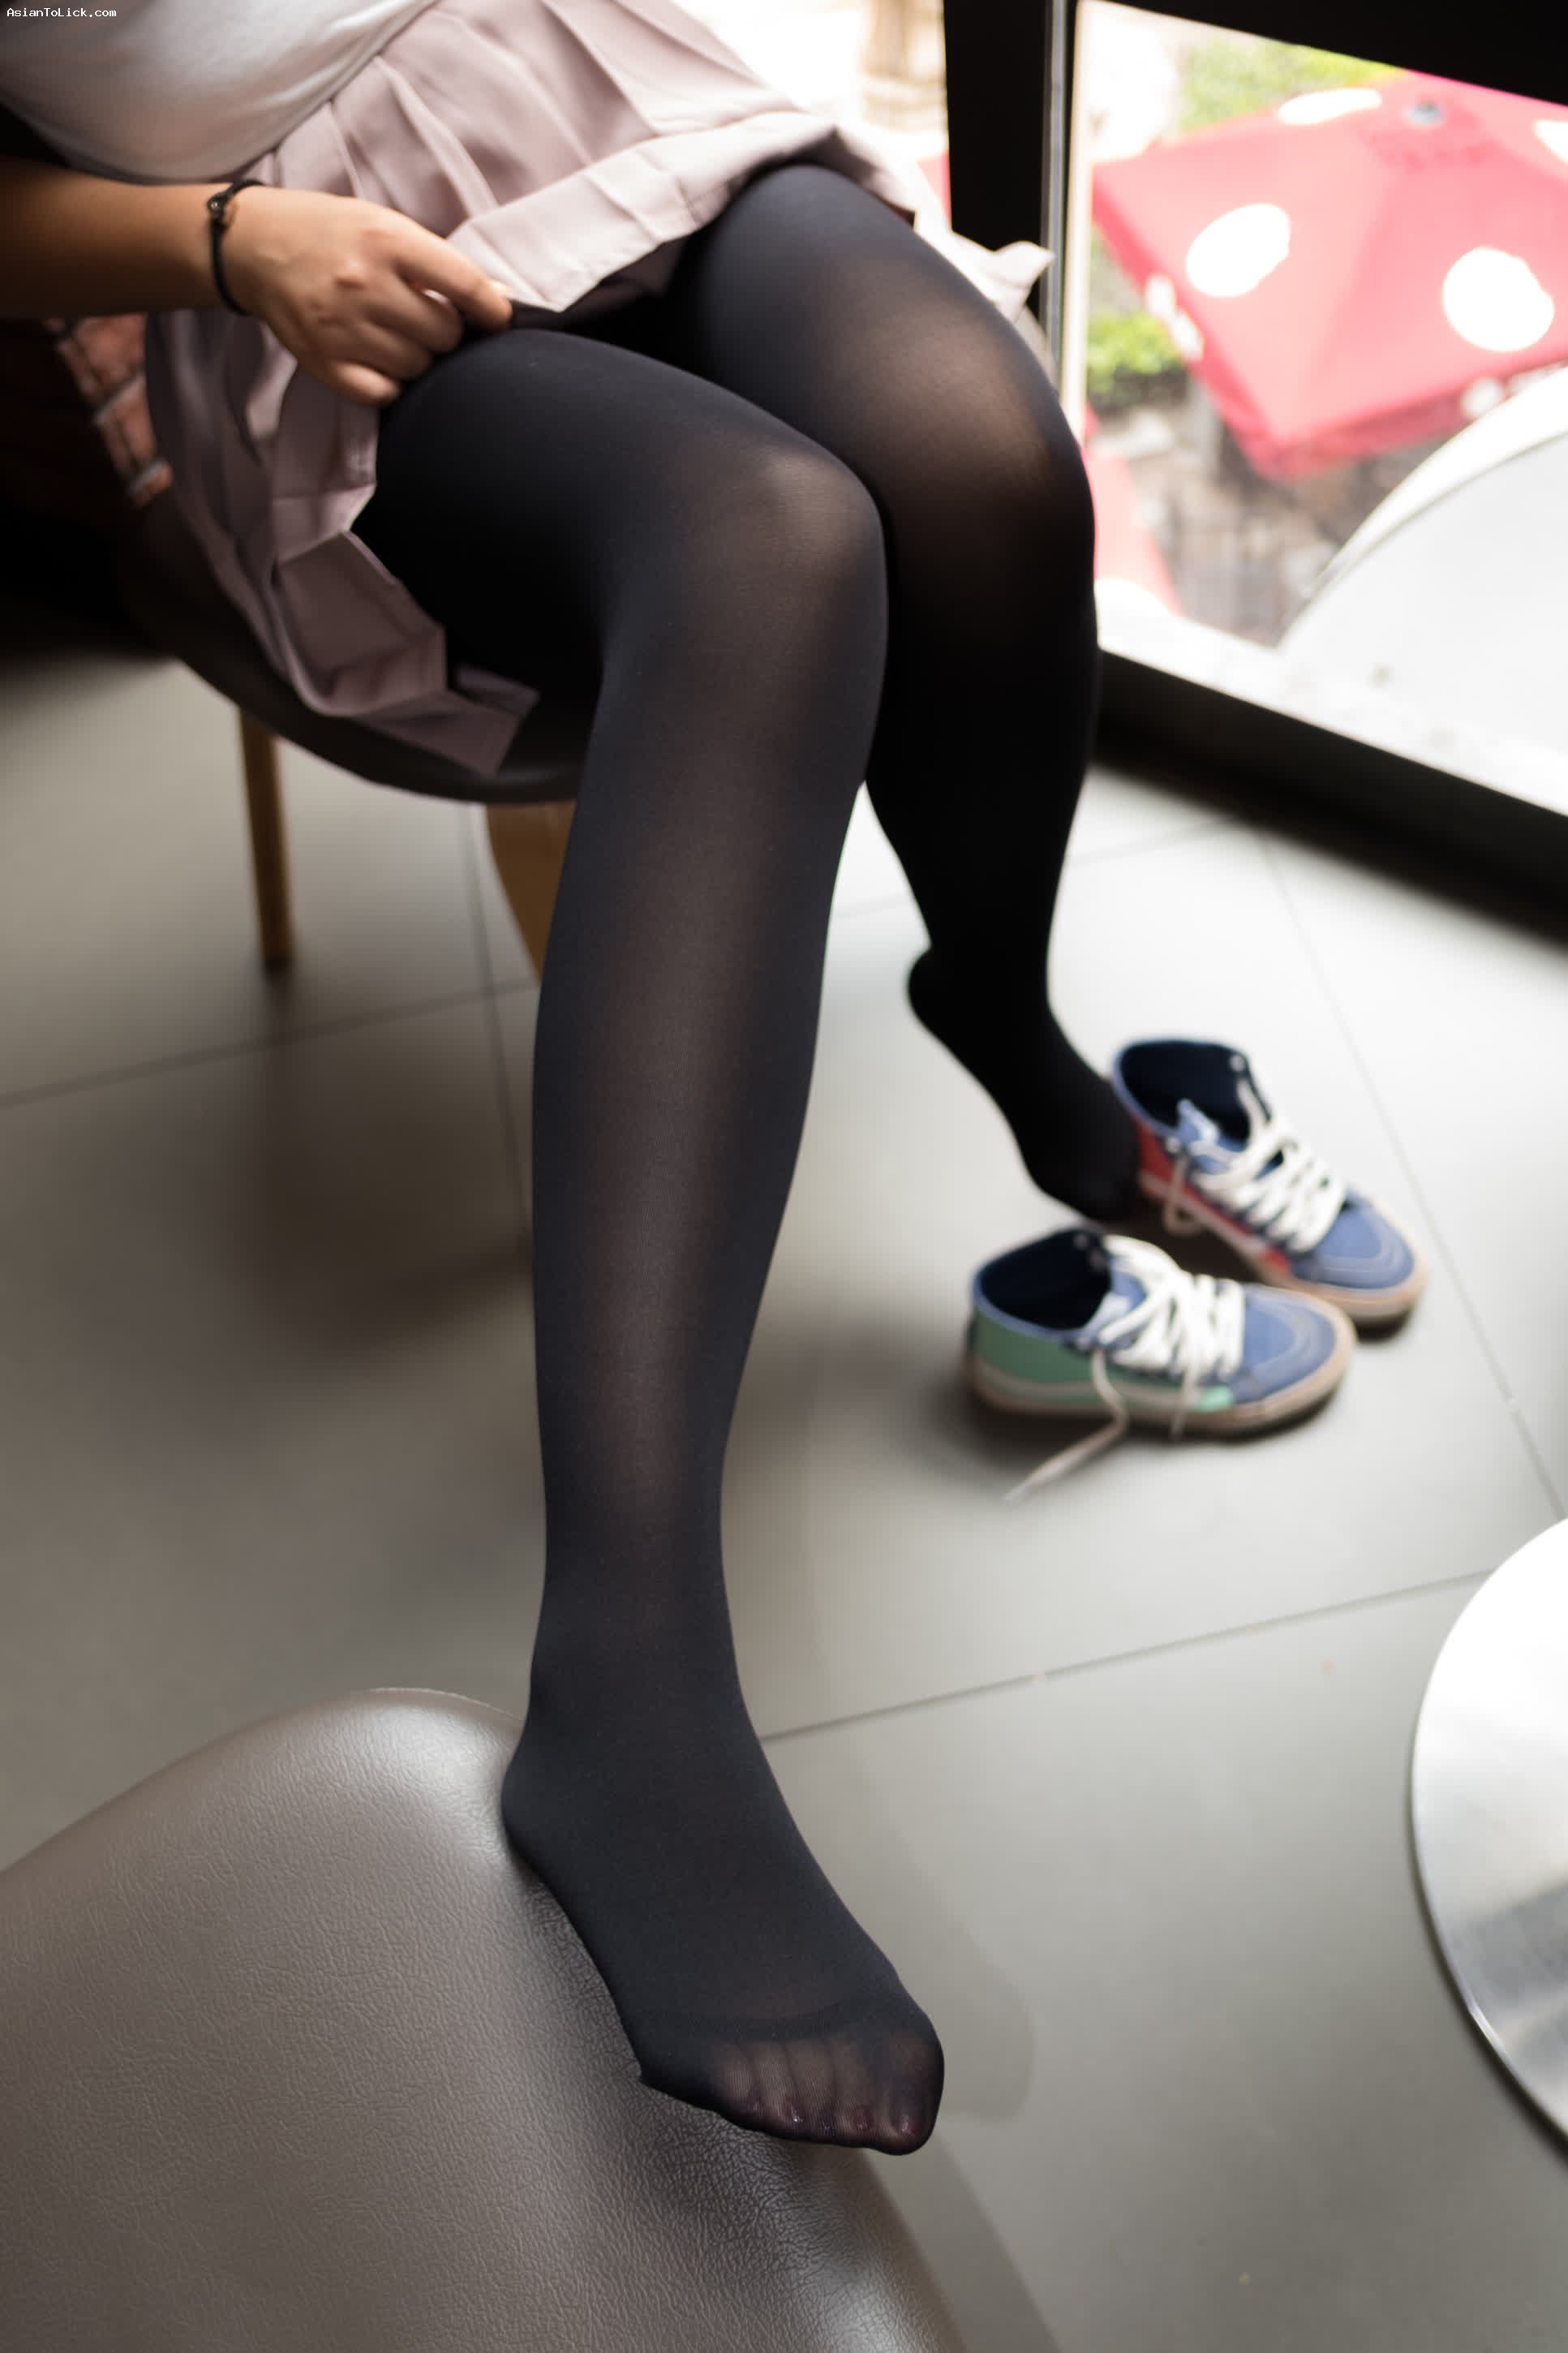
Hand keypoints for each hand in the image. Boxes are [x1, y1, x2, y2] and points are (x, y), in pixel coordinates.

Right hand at [219, 184, 512, 404]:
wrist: (255, 246)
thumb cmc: (330, 233)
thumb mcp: (383, 225)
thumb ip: (435, 262)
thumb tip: (495, 301)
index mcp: (386, 240)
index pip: (464, 285)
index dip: (493, 310)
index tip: (498, 319)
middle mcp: (364, 283)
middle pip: (445, 336)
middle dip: (445, 332)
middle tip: (426, 319)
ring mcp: (341, 326)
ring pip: (417, 368)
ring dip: (417, 357)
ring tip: (395, 334)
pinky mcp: (323, 361)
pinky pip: (383, 393)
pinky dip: (390, 383)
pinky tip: (379, 359)